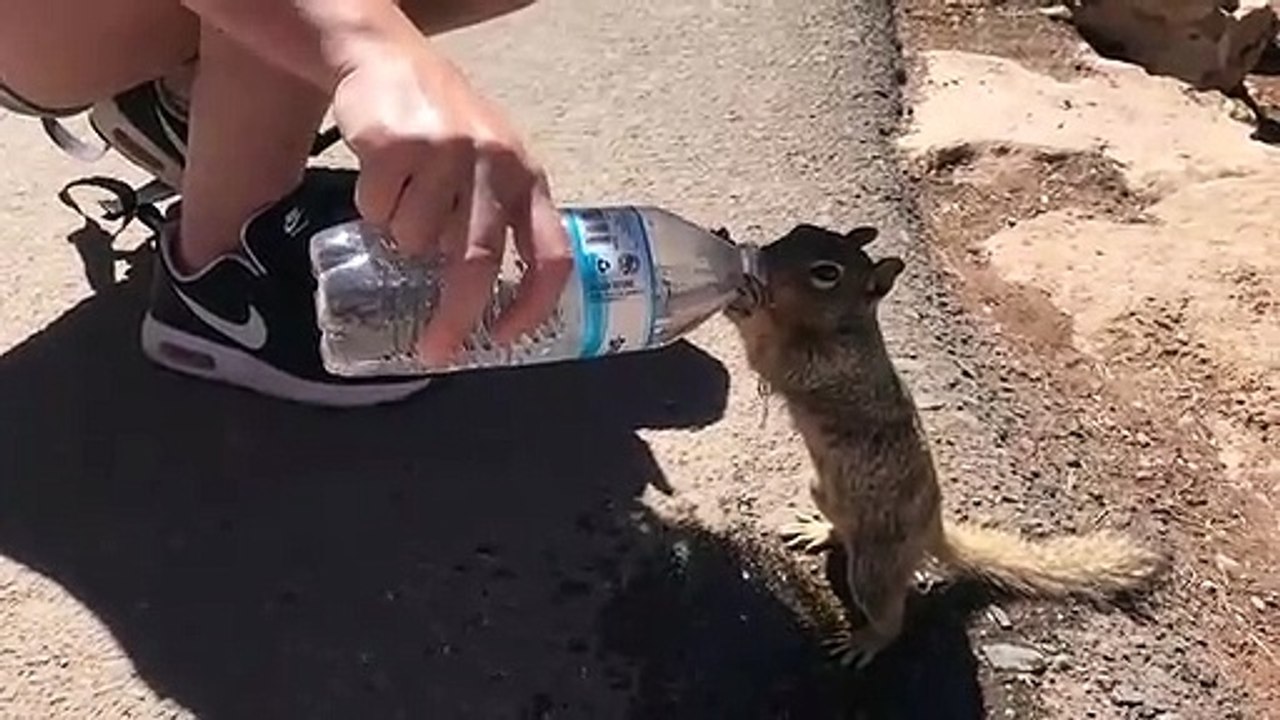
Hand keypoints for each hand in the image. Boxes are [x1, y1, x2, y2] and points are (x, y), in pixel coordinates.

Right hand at [331, 44, 571, 364]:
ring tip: (404, 199)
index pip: (550, 254)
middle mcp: (494, 164)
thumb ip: (499, 219)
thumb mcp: (492, 165)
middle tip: (435, 349)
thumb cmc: (447, 127)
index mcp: (527, 178)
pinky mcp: (398, 144)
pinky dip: (372, 208)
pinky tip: (382, 177)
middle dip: (455, 315)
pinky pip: (377, 210)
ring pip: (417, 239)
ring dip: (402, 238)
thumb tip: (486, 303)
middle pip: (478, 262)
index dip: (534, 304)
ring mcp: (446, 152)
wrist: (387, 59)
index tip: (505, 337)